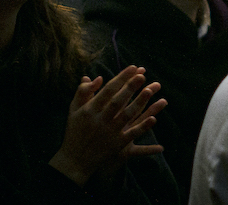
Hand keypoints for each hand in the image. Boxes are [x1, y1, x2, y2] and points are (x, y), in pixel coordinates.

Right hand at [48, 66, 166, 186]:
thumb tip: (95, 77)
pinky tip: (154, 118)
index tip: (134, 67)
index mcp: (89, 110)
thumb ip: (83, 92)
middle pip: (117, 101)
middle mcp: (99, 120)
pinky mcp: (116, 145)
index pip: (107, 91)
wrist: (74, 161)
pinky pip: (131, 135)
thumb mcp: (73, 111)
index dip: (121, 78)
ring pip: (126, 116)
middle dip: (129, 88)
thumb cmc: (74, 132)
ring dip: (139, 103)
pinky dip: (142, 127)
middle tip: (142, 75)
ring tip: (151, 90)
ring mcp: (109, 133)